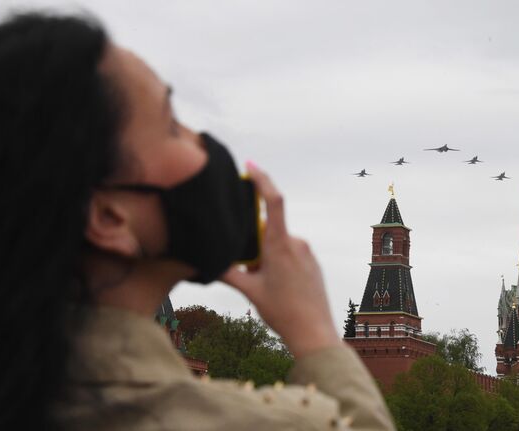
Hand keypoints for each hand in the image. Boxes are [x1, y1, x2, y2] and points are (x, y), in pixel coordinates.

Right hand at [220, 162, 340, 358]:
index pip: (273, 201)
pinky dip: (278, 264)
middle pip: (268, 230)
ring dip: (266, 258)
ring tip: (266, 286)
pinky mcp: (312, 262)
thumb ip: (226, 272)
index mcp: (280, 244)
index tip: (250, 166)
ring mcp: (307, 252)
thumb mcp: (249, 291)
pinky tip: (278, 289)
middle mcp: (296, 243)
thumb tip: (204, 261)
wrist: (314, 332)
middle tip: (252, 272)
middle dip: (255, 245)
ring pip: (278, 244)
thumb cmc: (282, 312)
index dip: (262, 180)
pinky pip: (291, 254)